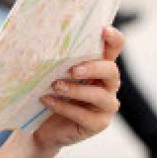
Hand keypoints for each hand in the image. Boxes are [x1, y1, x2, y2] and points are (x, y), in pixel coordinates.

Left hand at [32, 26, 123, 150]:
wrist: (44, 127)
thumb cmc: (50, 92)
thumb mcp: (53, 72)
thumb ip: (57, 59)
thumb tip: (42, 41)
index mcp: (99, 66)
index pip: (114, 49)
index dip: (114, 39)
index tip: (104, 30)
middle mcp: (108, 84)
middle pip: (111, 71)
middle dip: (93, 68)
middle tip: (72, 70)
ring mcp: (105, 106)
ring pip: (100, 95)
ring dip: (77, 90)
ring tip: (55, 86)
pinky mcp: (98, 124)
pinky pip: (85, 116)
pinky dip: (65, 107)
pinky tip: (48, 100)